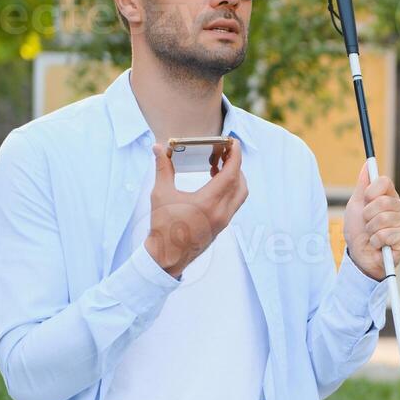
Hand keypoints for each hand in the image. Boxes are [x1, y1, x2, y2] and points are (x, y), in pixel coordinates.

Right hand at [144, 141, 247, 277]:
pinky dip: (231, 189)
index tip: (233, 143)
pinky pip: (234, 203)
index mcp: (208, 203)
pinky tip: (215, 182)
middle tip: (224, 152)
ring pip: (240, 194)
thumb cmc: (162, 226)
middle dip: (235, 164)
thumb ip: (163, 168)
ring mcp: (223, 221)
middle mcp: (221, 212)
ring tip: (218, 166)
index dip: (235, 155)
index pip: (231, 174)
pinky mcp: (222, 226)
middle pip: (240, 182)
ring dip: (235, 177)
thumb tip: (159, 147)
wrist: (166, 256)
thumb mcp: (160, 194)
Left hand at [343, 162, 399, 280]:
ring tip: (373, 235)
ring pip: (383, 219)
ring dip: (371, 230)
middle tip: (368, 224)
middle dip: (368, 216)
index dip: (371, 191)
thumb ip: (362, 186)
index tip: (365, 201)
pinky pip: (386, 234)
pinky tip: (379, 245)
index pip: (384, 181)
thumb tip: (367, 165)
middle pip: (382, 201)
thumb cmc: (358, 231)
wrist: (360, 255)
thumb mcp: (356, 206)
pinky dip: (376, 241)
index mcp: (390, 196)